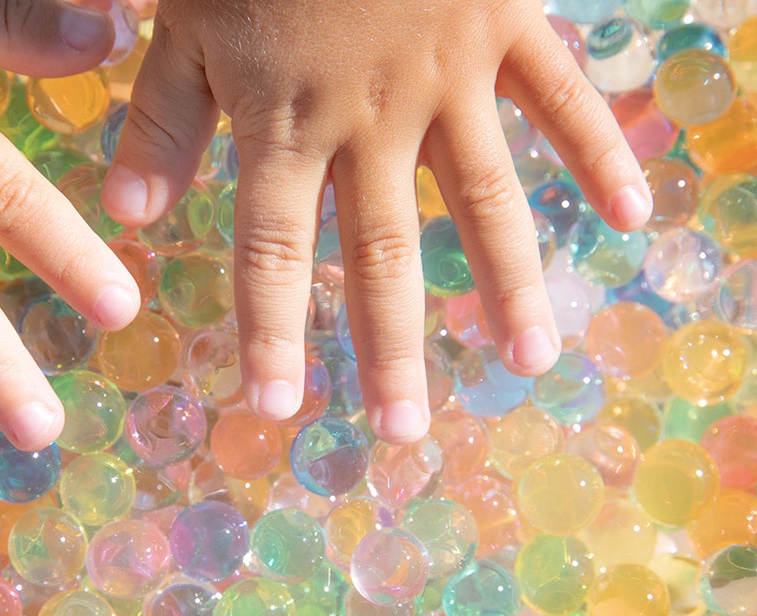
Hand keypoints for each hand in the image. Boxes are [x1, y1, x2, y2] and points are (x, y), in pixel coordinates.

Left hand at [102, 0, 649, 442]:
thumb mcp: (184, 13)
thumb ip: (162, 114)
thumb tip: (128, 211)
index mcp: (282, 118)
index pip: (273, 249)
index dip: (271, 330)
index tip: (277, 408)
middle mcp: (369, 118)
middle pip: (382, 250)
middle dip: (390, 344)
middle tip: (403, 432)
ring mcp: (446, 78)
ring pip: (483, 198)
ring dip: (506, 283)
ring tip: (527, 361)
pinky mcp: (504, 31)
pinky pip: (560, 100)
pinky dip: (595, 155)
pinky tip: (628, 216)